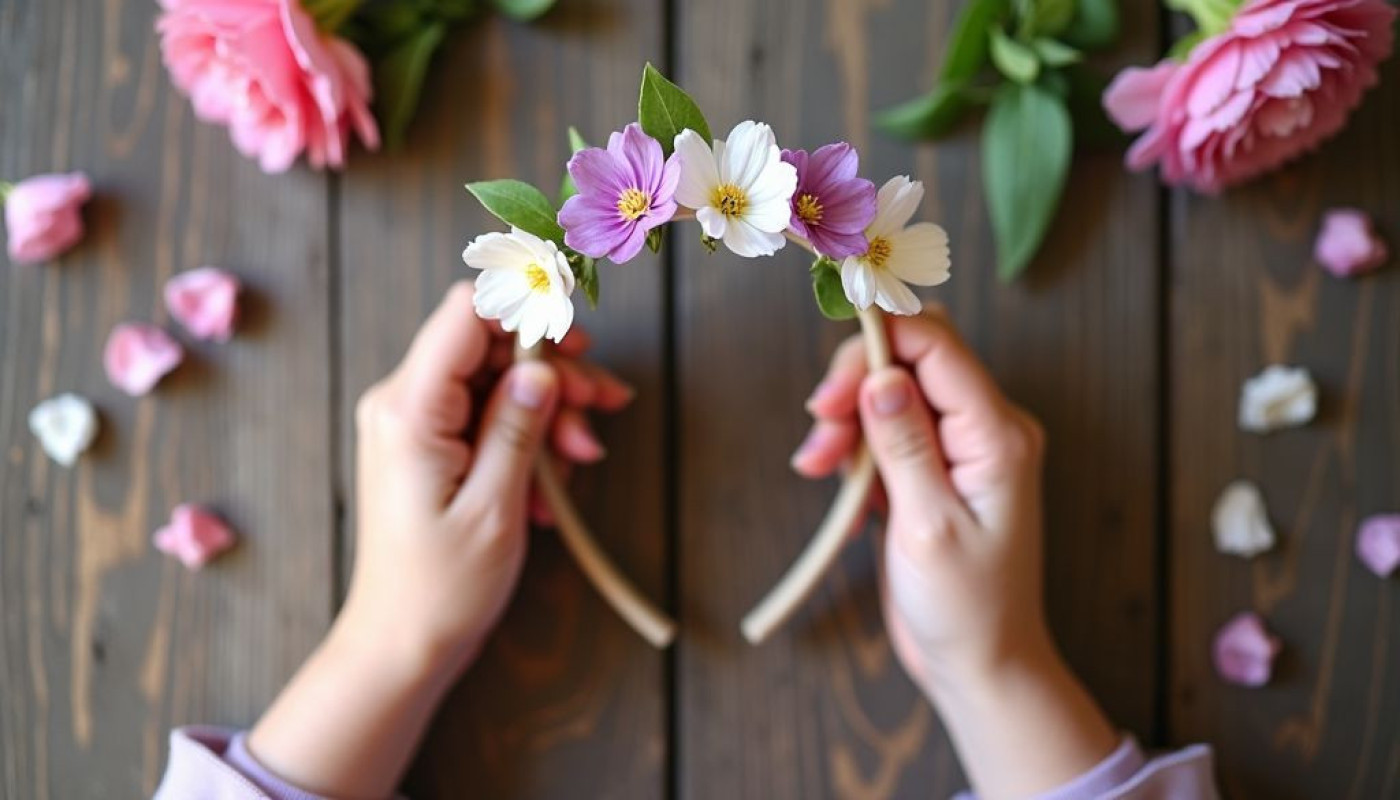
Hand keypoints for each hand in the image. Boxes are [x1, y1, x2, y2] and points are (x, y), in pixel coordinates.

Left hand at [343, 281, 632, 672]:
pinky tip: (550, 484)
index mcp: (409, 409)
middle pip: (491, 344)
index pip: (467, 314)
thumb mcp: (495, 506)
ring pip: (497, 380)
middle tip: (601, 407)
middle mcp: (402, 402)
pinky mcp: (429, 444)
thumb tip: (541, 367)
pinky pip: (487, 415)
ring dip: (549, 411)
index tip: (578, 341)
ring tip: (580, 459)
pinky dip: (528, 438)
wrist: (402, 641)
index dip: (527, 312)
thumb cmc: (441, 587)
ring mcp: (414, 422)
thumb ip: (517, 425)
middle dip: (553, 372)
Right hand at [793, 307, 1047, 686]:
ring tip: (818, 466)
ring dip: (846, 419)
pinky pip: (887, 429)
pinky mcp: (933, 468)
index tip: (828, 387)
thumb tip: (881, 375)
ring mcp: (960, 447)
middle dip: (854, 383)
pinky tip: (841, 484)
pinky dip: (854, 447)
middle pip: (910, 358)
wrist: (979, 662)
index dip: (877, 344)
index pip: (936, 345)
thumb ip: (906, 444)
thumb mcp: (929, 526)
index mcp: (998, 435)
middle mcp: (985, 429)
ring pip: (890, 391)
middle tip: (818, 432)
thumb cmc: (966, 607)